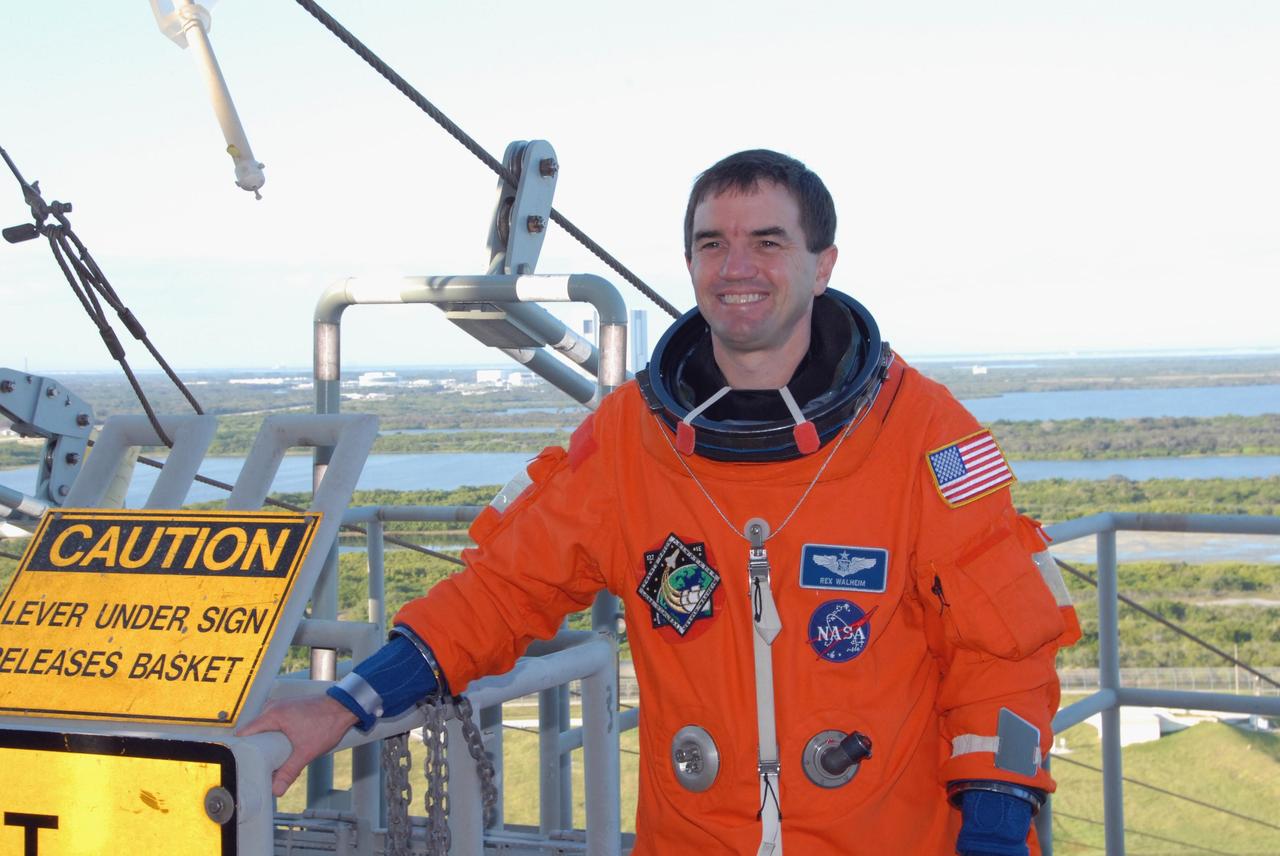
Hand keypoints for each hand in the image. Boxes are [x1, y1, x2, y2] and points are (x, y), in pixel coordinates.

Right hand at [237, 694, 358, 796]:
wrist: (345, 707)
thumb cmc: (328, 723)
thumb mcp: (306, 752)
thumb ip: (289, 771)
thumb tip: (276, 790)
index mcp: (273, 715)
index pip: (245, 733)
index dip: (241, 749)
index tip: (240, 763)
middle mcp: (273, 707)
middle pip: (253, 732)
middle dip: (255, 749)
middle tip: (256, 766)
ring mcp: (281, 706)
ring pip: (264, 728)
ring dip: (266, 742)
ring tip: (269, 760)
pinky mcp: (289, 708)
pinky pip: (273, 723)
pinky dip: (274, 735)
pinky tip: (279, 748)